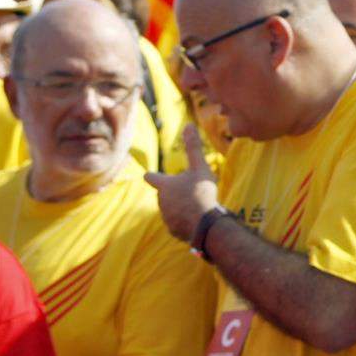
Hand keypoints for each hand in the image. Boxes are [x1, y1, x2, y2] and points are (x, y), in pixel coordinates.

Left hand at [143, 125, 218, 240]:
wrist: (205, 223)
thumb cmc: (201, 192)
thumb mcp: (200, 167)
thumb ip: (193, 147)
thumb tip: (189, 124)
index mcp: (164, 185)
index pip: (151, 177)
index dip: (153, 176)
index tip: (150, 175)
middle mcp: (160, 201)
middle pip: (164, 195)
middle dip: (173, 193)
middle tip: (191, 192)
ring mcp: (166, 217)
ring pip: (171, 210)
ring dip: (180, 208)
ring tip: (196, 207)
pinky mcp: (174, 231)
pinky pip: (178, 224)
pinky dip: (185, 222)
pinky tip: (197, 221)